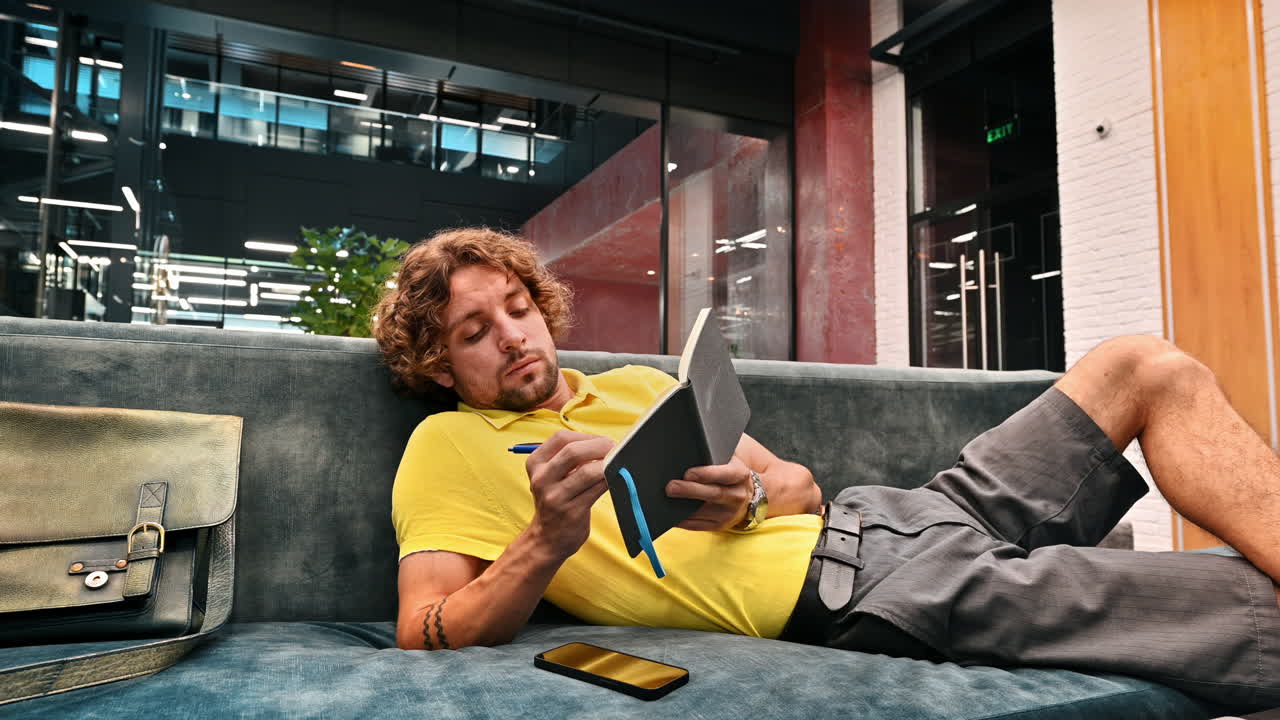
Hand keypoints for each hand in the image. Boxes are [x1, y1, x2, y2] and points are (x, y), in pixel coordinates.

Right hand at [524, 430, 614, 559]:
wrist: (547, 539)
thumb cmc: (556, 501)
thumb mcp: (551, 476)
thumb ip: (569, 458)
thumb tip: (603, 443)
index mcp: (535, 463)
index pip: (561, 438)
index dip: (586, 436)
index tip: (601, 441)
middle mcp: (541, 478)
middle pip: (574, 451)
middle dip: (600, 446)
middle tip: (614, 449)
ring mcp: (555, 496)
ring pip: (588, 471)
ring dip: (607, 464)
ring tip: (615, 464)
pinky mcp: (572, 511)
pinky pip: (597, 489)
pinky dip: (609, 480)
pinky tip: (613, 478)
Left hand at [666, 455, 752, 530]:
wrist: (745, 493)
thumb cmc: (729, 472)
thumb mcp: (728, 460)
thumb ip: (714, 456)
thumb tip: (687, 453)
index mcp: (740, 475)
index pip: (725, 474)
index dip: (707, 474)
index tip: (688, 474)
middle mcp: (737, 495)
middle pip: (714, 494)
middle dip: (690, 491)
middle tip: (670, 487)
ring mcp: (729, 513)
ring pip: (704, 512)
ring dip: (684, 508)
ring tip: (667, 501)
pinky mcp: (720, 525)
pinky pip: (699, 525)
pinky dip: (684, 521)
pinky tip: (672, 516)